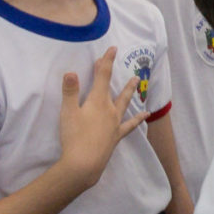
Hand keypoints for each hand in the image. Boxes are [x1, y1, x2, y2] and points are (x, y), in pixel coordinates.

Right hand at [57, 48, 151, 183]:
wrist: (84, 163)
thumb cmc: (73, 136)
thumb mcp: (67, 112)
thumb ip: (70, 91)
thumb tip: (71, 72)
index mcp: (97, 101)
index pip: (102, 76)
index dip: (106, 61)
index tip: (112, 49)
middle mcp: (110, 110)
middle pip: (113, 88)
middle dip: (115, 74)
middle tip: (119, 61)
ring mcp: (115, 123)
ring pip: (124, 103)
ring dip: (129, 91)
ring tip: (137, 82)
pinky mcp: (116, 136)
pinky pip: (130, 125)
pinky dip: (138, 119)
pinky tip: (146, 114)